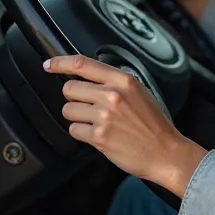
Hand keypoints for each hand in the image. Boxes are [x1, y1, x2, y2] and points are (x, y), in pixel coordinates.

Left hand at [44, 54, 206, 197]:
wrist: (165, 152)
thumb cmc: (154, 124)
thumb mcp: (139, 92)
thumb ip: (114, 82)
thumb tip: (87, 76)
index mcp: (124, 80)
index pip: (83, 64)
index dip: (61, 63)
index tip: (50, 64)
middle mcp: (112, 95)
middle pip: (69, 88)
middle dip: (74, 97)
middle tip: (88, 106)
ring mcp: (104, 116)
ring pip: (68, 110)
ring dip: (77, 116)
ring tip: (96, 121)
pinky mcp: (98, 137)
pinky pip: (73, 129)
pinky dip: (81, 133)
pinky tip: (97, 134)